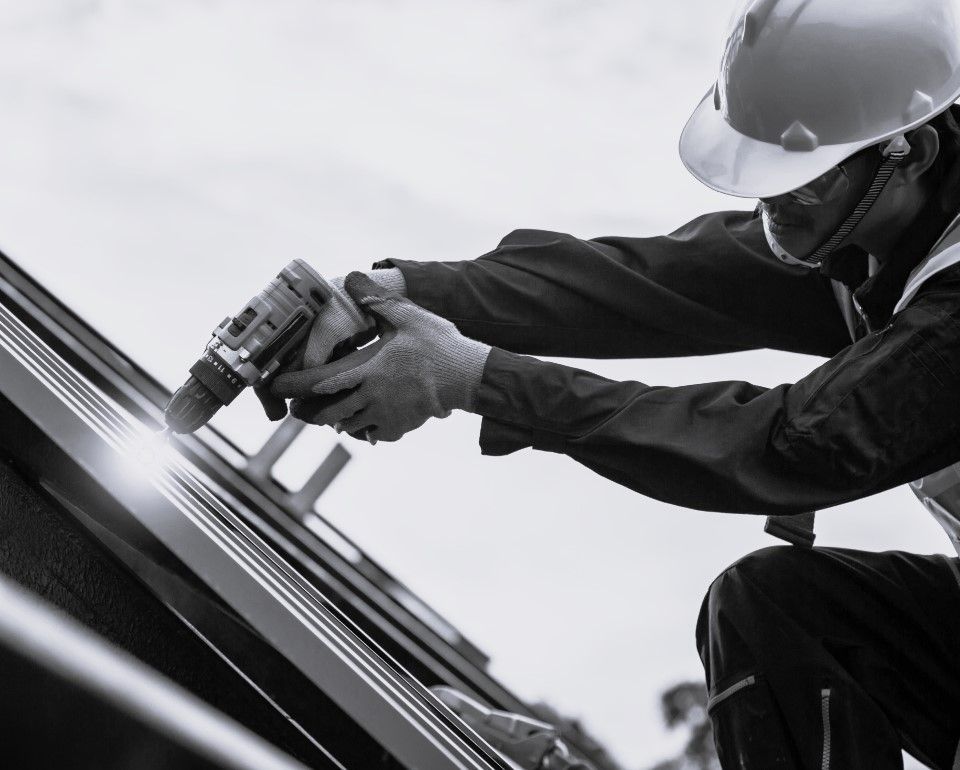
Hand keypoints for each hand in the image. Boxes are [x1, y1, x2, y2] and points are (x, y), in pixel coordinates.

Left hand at [270, 272, 489, 442]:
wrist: (468, 377)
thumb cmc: (438, 345)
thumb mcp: (407, 315)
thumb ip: (376, 299)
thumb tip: (350, 277)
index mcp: (367, 370)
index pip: (319, 382)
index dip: (294, 386)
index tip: (277, 386)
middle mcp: (371, 396)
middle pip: (327, 413)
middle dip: (309, 411)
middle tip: (298, 407)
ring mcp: (385, 415)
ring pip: (347, 426)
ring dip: (335, 420)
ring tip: (329, 412)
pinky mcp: (400, 427)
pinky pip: (372, 434)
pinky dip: (363, 429)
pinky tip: (365, 421)